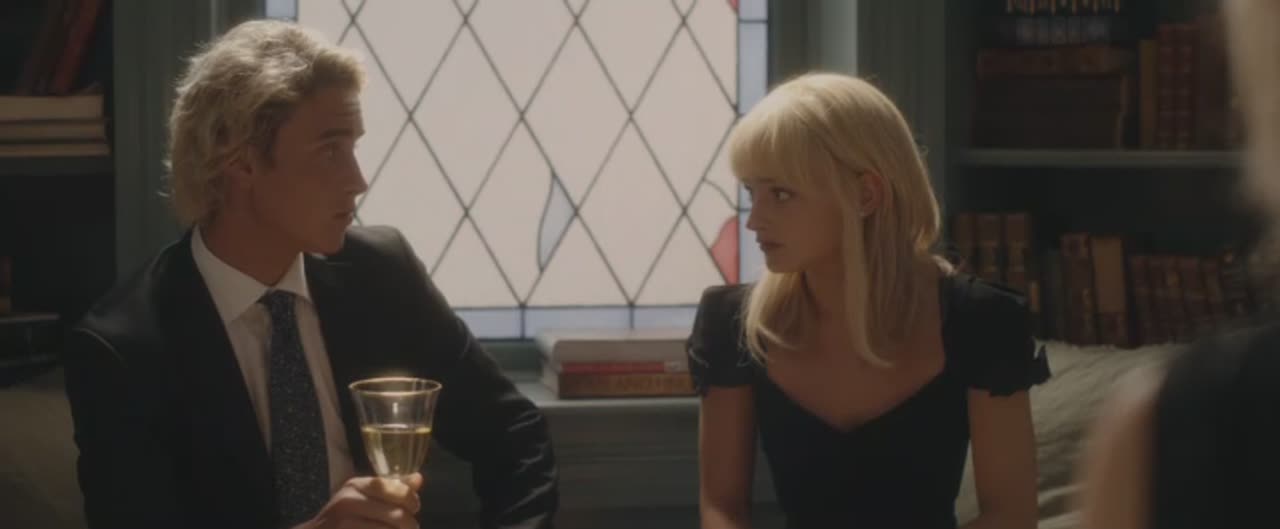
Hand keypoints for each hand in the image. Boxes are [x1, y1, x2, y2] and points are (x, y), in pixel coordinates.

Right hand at [295, 473, 424, 528]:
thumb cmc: (343, 516)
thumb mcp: (362, 496)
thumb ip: (391, 488)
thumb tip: (418, 478)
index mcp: (356, 486)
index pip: (397, 490)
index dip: (412, 501)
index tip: (413, 508)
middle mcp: (349, 502)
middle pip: (398, 515)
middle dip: (410, 525)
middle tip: (410, 527)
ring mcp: (346, 524)